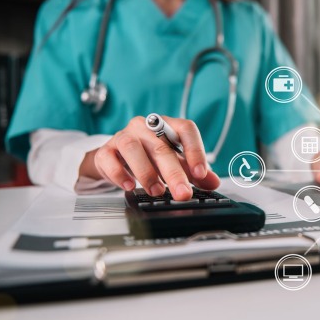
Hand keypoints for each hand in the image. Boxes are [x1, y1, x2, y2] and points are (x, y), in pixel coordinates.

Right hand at [79, 116, 219, 199]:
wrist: (117, 156)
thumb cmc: (150, 155)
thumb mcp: (176, 161)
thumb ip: (195, 172)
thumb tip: (214, 182)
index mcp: (167, 125)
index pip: (186, 129)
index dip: (195, 150)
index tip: (201, 173)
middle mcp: (145, 127)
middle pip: (161, 146)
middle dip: (174, 173)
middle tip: (183, 193)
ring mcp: (124, 136)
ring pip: (132, 148)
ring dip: (146, 172)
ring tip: (157, 191)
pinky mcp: (106, 150)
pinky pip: (109, 158)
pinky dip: (120, 173)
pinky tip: (129, 186)